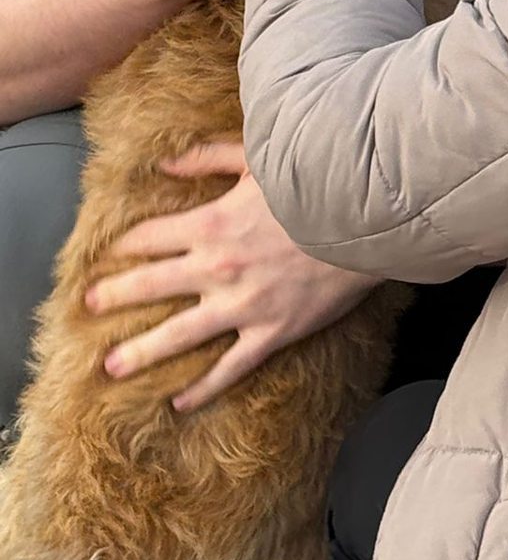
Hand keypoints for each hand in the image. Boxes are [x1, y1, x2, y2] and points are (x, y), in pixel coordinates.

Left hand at [86, 141, 379, 411]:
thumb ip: (207, 157)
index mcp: (210, 223)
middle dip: (113, 297)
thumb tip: (163, 164)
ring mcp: (242, 305)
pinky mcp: (271, 332)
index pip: (149, 237)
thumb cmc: (316, 187)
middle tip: (88, 309)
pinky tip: (179, 402)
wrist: (367, 225)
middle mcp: (216, 267)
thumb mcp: (259, 160)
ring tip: (111, 368)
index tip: (107, 255)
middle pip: (149, 286)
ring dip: (140, 352)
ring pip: (178, 335)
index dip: (123, 246)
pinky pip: (230, 367)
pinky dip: (204, 388)